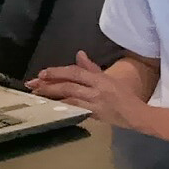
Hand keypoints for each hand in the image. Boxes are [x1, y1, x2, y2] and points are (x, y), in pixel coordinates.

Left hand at [26, 54, 147, 119]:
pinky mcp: (94, 115)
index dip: (58, 72)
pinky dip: (62, 107)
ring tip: (37, 95)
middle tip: (33, 84)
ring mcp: (95, 103)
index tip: (42, 73)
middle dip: (49, 84)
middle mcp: (97, 89)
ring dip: (51, 96)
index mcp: (100, 79)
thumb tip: (79, 54)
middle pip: (70, 84)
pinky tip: (50, 107)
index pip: (76, 72)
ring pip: (70, 97)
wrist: (135, 114)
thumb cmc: (123, 95)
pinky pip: (74, 109)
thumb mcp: (108, 78)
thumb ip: (91, 68)